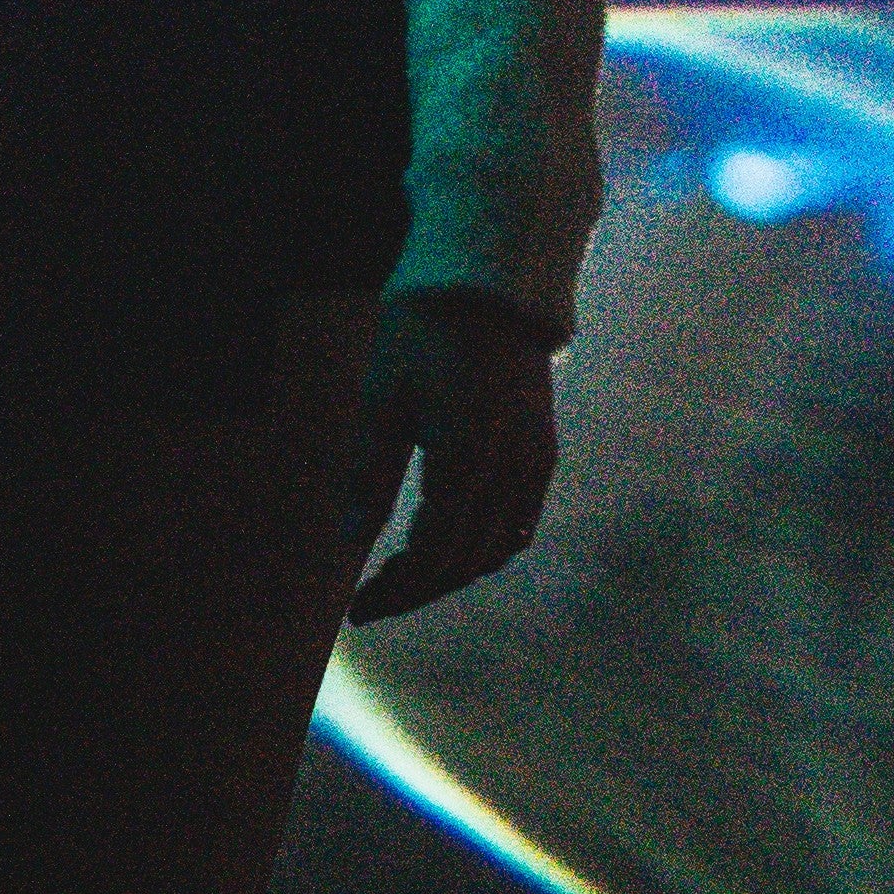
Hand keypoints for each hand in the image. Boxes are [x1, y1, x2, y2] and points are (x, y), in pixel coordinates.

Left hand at [348, 286, 558, 623]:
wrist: (489, 286)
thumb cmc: (423, 334)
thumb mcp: (381, 398)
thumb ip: (369, 473)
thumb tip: (350, 540)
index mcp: (466, 458)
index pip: (433, 554)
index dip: (396, 590)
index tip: (357, 608)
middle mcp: (511, 470)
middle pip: (466, 562)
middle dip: (417, 590)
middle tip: (372, 601)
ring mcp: (535, 464)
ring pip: (498, 551)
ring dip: (451, 573)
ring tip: (403, 577)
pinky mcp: (544, 454)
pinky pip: (520, 525)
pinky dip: (485, 549)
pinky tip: (449, 547)